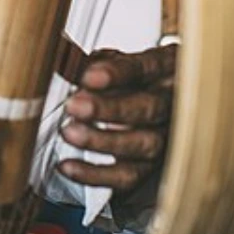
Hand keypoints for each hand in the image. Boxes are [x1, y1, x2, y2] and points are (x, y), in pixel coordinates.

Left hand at [57, 44, 176, 196]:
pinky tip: (68, 166)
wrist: (163, 100)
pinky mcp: (152, 166)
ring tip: (70, 133)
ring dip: (103, 141)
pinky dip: (96, 175)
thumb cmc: (136, 77)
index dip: (117, 73)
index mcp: (163, 68)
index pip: (144, 67)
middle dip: (109, 109)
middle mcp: (171, 103)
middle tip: (74, 106)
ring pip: (143, 144)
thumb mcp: (117, 59)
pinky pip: (129, 176)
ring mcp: (165, 136)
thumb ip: (90, 61)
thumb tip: (62, 58)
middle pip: (149, 108)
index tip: (89, 76)